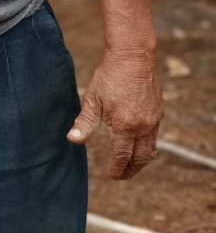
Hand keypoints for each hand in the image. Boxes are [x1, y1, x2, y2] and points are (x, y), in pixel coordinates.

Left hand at [68, 49, 162, 178]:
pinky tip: (138, 143)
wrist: (133, 56)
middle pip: (140, 158)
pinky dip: (147, 145)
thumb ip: (84, 123)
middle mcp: (143, 126)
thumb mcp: (92, 99)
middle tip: (121, 176)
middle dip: (131, 170)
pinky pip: (154, 136)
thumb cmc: (109, 76)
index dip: (116, 169)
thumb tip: (72, 140)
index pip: (122, 157)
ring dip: (141, 160)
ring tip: (131, 165)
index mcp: (126, 126)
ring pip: (151, 149)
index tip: (111, 176)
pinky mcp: (158, 112)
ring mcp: (154, 120)